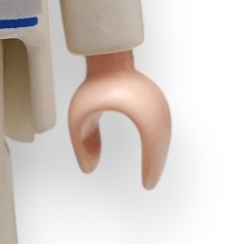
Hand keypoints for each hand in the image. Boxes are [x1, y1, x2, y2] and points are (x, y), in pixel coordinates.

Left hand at [67, 50, 170, 188]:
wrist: (109, 59)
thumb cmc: (93, 86)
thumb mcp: (79, 116)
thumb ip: (81, 144)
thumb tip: (88, 170)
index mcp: (140, 109)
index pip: (152, 145)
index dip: (152, 167)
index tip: (147, 184)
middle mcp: (155, 106)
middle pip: (162, 142)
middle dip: (157, 165)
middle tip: (149, 184)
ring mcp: (159, 102)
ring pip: (164, 135)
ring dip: (159, 154)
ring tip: (151, 172)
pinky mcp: (157, 101)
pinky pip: (162, 127)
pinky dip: (158, 143)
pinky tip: (151, 154)